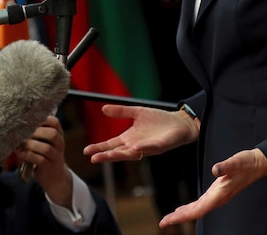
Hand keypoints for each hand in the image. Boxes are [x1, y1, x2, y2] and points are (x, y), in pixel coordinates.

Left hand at [16, 116, 73, 207]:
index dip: (42, 120)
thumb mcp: (44, 142)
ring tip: (20, 145)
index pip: (54, 122)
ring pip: (46, 148)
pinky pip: (40, 160)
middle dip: (36, 132)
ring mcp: (56, 156)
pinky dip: (28, 156)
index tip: (29, 121)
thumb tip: (17, 125)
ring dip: (31, 145)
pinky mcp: (49, 167)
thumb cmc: (45, 155)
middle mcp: (60, 144)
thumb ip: (36, 134)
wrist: (54, 177)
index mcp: (58, 134)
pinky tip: (21, 154)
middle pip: (52, 134)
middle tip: (23, 134)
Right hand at [83, 105, 198, 163]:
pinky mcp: (160, 146)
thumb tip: (103, 108)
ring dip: (120, 155)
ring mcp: (147, 147)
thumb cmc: (159, 120)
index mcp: (129, 138)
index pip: (111, 145)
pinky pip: (150, 149)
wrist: (180, 123)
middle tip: (93, 158)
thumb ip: (121, 112)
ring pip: (132, 154)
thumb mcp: (137, 112)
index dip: (100, 148)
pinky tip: (135, 148)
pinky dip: (143, 149)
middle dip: (106, 155)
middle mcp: (136, 145)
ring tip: (108, 156)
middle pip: (118, 152)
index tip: (87, 151)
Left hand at [159, 148, 266, 227]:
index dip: (182, 216)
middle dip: (178, 218)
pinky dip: (190, 208)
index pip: (198, 209)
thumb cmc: (248, 162)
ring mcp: (218, 196)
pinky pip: (201, 204)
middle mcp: (218, 198)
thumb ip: (226, 165)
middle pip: (195, 212)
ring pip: (198, 209)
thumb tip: (215, 169)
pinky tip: (183, 209)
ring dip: (183, 214)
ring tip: (170, 218)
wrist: (258, 163)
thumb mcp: (237, 161)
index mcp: (220, 194)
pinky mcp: (218, 192)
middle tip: (163, 223)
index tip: (169, 220)